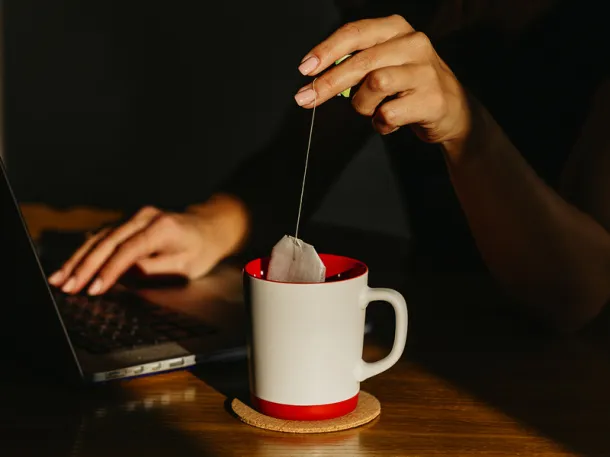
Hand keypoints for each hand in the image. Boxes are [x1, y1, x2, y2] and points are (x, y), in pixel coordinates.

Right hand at [47, 194, 248, 294]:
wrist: (209, 227)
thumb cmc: (200, 249)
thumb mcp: (185, 267)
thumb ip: (155, 270)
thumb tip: (125, 275)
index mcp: (161, 228)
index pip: (128, 250)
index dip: (109, 271)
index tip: (93, 289)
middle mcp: (144, 217)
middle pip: (107, 242)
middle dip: (84, 266)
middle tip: (67, 287)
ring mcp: (134, 218)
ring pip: (100, 237)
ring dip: (78, 259)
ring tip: (59, 279)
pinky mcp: (128, 223)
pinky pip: (103, 237)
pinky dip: (85, 252)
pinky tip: (71, 266)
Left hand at [294, 15, 469, 144]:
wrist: (453, 110)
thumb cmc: (409, 86)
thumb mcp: (385, 63)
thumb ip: (356, 63)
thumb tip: (316, 75)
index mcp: (396, 28)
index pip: (355, 33)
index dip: (326, 51)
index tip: (305, 69)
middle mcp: (413, 43)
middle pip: (361, 61)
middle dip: (328, 83)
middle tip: (305, 99)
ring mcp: (425, 71)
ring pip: (374, 84)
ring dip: (362, 104)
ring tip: (371, 110)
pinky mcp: (432, 99)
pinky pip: (389, 113)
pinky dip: (381, 123)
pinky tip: (389, 122)